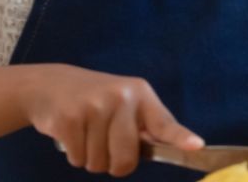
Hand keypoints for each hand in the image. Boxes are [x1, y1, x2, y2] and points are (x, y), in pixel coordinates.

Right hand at [18, 64, 202, 176]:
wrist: (51, 85)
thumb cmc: (96, 101)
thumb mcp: (124, 103)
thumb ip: (144, 126)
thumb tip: (174, 149)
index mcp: (140, 94)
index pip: (164, 123)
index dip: (180, 138)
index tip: (196, 146)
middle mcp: (121, 98)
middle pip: (126, 159)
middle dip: (115, 164)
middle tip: (105, 145)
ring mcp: (94, 107)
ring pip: (99, 163)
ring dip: (91, 158)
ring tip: (86, 133)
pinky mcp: (69, 119)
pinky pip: (78, 159)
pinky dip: (74, 155)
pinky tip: (72, 134)